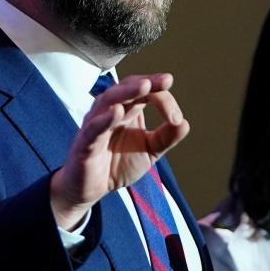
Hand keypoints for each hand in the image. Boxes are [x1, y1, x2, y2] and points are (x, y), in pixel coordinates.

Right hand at [49, 73, 189, 228]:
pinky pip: (94, 127)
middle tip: (165, 81)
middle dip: (147, 83)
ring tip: (144, 85)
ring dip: (127, 92)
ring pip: (109, 100)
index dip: (163, 99)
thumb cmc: (118, 164)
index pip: (146, 93)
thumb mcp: (150, 151)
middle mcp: (111, 111)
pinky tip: (117, 111)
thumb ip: (166, 137)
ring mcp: (96, 124)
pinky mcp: (85, 142)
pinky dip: (105, 118)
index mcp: (128, 110)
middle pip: (127, 88)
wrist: (93, 189)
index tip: (176, 117)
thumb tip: (184, 123)